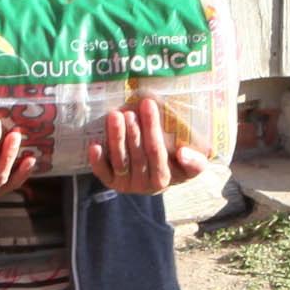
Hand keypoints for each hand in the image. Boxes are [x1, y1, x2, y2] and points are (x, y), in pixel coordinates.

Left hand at [86, 102, 206, 197]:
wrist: (158, 180)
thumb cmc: (177, 166)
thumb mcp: (192, 166)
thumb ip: (195, 162)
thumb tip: (183, 152)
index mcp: (163, 179)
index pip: (156, 151)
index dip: (152, 129)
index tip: (148, 105)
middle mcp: (143, 184)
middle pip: (137, 155)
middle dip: (133, 132)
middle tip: (129, 111)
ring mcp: (126, 184)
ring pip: (119, 161)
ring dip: (116, 139)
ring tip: (115, 117)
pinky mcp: (111, 183)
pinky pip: (103, 173)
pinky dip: (97, 160)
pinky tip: (94, 145)